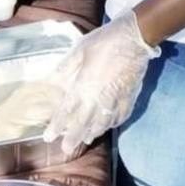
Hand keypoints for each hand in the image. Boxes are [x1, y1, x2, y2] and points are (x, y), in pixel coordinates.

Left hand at [43, 10, 159, 155]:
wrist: (136, 36)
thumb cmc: (105, 41)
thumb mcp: (80, 50)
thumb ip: (66, 68)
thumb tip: (51, 81)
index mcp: (83, 86)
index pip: (66, 111)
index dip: (56, 126)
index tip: (49, 137)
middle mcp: (98, 97)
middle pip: (84, 123)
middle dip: (73, 137)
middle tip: (66, 149)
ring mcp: (116, 98)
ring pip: (103, 122)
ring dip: (94, 132)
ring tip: (88, 139)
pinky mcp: (130, 95)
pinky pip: (122, 115)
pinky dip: (115, 122)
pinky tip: (111, 124)